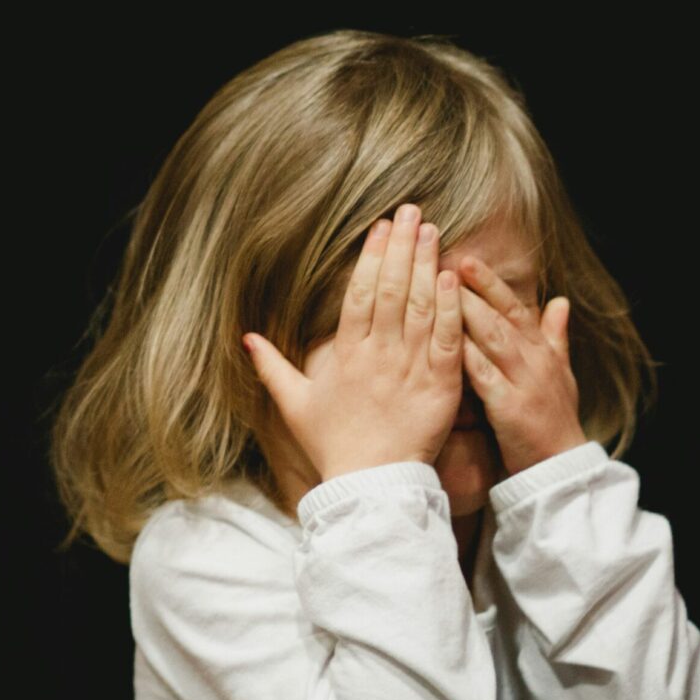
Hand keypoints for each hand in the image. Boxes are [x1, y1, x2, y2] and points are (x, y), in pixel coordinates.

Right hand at [244, 203, 463, 480]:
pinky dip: (450, 307)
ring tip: (433, 231)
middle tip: (412, 212)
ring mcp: (410, 369)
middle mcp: (378, 355)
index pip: (360, 294)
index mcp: (346, 355)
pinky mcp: (440, 386)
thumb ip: (273, 368)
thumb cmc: (333, 446)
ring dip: (427, 265)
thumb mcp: (295, 406)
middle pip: (391, 290)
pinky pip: (446, 339)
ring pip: (420, 307)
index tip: (381, 227)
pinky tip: (453, 277)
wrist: (371, 487)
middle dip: (402, 247)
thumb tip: (247, 338)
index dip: (371, 257)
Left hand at [457, 256, 588, 476]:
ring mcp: (523, 382)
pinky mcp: (510, 408)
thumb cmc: (555, 420)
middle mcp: (534, 359)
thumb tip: (561, 300)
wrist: (561, 469)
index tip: (465, 259)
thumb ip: (555, 336)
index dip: (489, 282)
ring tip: (439, 289)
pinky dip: (466, 357)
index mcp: (541, 350)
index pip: (513, 307)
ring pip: (493, 338)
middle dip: (472, 288)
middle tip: (443, 261)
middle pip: (500, 315)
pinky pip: (485, 376)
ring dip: (466, 312)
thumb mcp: (561, 373)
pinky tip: (444, 341)